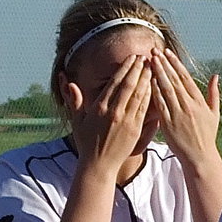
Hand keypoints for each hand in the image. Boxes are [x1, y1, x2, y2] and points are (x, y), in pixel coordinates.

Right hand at [64, 53, 152, 175]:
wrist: (99, 165)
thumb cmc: (86, 141)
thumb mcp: (77, 119)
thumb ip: (73, 98)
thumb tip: (66, 78)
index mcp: (99, 107)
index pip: (115, 82)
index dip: (126, 68)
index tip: (133, 57)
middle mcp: (114, 112)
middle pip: (129, 86)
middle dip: (139, 70)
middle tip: (147, 56)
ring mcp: (126, 121)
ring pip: (139, 96)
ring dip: (147, 80)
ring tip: (154, 68)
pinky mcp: (135, 130)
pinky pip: (144, 110)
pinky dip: (150, 97)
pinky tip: (155, 88)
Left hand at [150, 48, 221, 168]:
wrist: (200, 157)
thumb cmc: (207, 136)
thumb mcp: (214, 114)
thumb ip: (213, 94)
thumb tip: (215, 76)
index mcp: (199, 103)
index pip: (186, 78)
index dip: (176, 64)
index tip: (167, 52)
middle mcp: (189, 106)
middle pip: (174, 80)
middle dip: (164, 63)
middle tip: (154, 50)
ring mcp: (178, 114)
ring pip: (166, 89)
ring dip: (157, 73)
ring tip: (150, 60)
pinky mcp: (168, 123)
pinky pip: (160, 104)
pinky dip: (153, 90)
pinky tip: (147, 80)